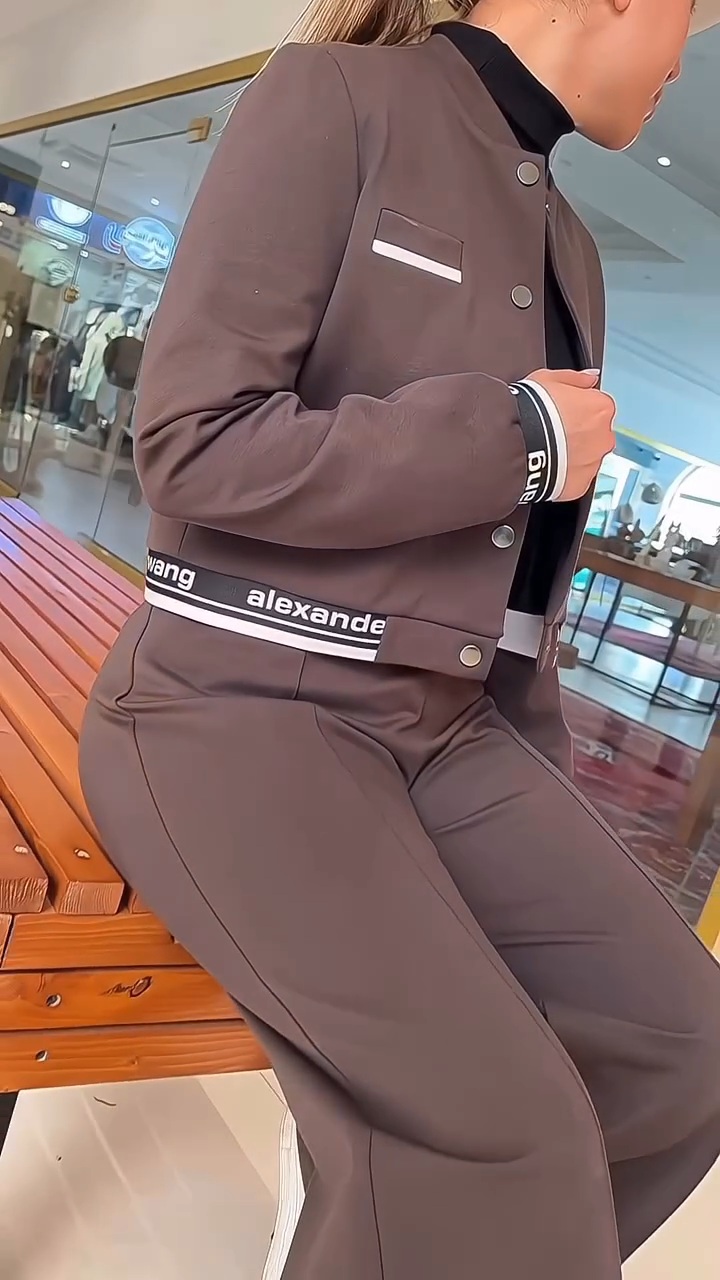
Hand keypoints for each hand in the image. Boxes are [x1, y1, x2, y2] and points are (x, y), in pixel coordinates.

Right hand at [528, 369, 615, 501]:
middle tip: (553, 433)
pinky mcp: (580, 484)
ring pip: (587, 458)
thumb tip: (591, 377)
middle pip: (595, 434)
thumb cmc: (531, 410)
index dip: (576, 410)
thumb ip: (576, 378)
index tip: (560, 413)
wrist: (518, 444)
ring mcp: (594, 463)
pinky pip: (575, 479)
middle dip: (578, 435)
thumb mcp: (549, 379)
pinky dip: (565, 475)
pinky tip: (547, 467)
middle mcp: (604, 437)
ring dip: (573, 455)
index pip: (596, 407)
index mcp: (601, 408)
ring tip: (547, 452)